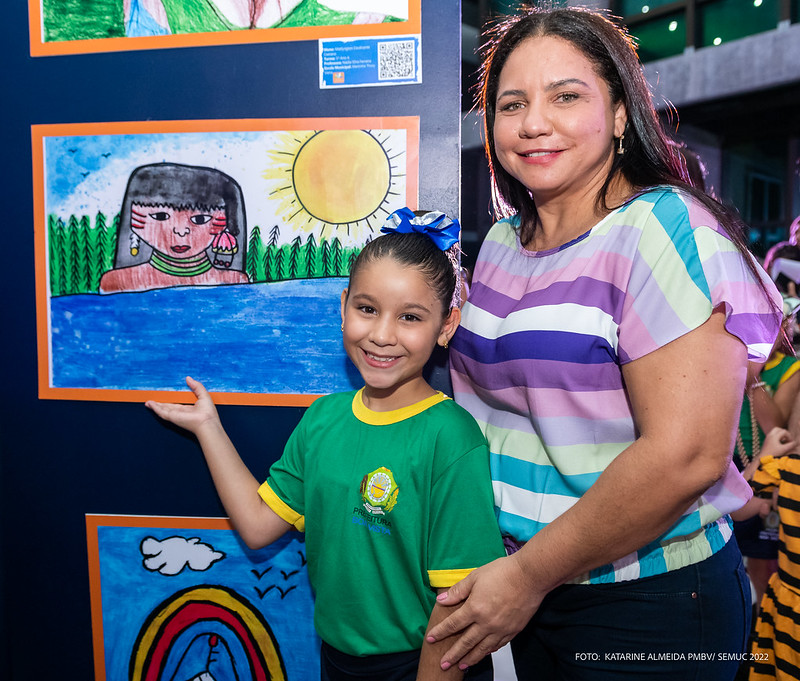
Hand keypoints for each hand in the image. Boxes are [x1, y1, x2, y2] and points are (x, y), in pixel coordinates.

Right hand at [145, 376, 219, 434]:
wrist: (207, 422)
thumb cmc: (208, 411)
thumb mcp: (203, 395)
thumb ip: (196, 386)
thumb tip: (188, 378)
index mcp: (188, 408)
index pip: (177, 403)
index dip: (171, 399)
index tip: (165, 394)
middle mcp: (181, 412)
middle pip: (168, 407)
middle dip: (160, 404)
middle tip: (153, 399)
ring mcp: (175, 415)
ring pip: (162, 409)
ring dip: (155, 406)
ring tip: (148, 402)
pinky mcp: (172, 417)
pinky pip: (161, 412)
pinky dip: (155, 408)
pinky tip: (150, 404)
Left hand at [425, 554, 544, 669]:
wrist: (530, 576)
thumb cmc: (503, 572)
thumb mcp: (475, 577)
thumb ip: (458, 591)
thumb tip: (441, 600)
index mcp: (475, 608)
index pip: (453, 624)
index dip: (440, 632)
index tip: (430, 639)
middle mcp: (486, 622)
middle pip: (466, 642)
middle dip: (453, 654)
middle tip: (443, 664)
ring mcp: (501, 628)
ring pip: (482, 648)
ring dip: (470, 658)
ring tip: (462, 665)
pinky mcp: (513, 630)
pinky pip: (498, 645)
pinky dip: (489, 651)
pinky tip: (484, 653)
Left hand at [759, 427, 794, 459]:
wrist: (763, 457)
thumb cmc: (773, 453)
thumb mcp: (783, 449)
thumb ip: (791, 445)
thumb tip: (796, 442)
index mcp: (774, 436)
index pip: (784, 431)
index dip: (789, 436)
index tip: (790, 442)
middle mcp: (770, 435)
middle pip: (778, 429)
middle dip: (784, 433)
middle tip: (787, 439)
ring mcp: (767, 437)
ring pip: (774, 431)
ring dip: (780, 434)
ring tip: (784, 441)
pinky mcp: (766, 440)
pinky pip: (772, 435)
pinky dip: (777, 436)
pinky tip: (779, 443)